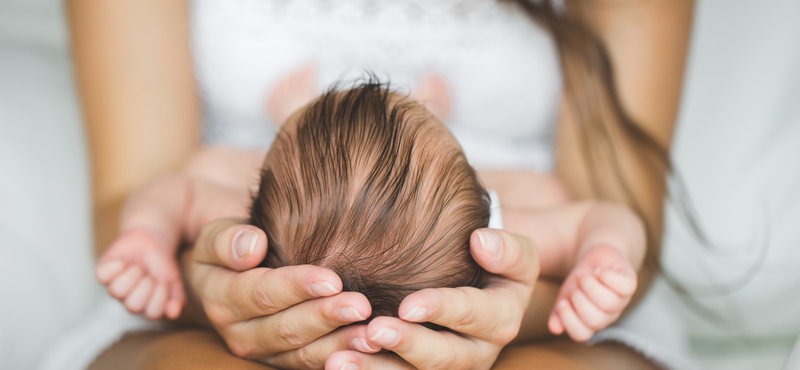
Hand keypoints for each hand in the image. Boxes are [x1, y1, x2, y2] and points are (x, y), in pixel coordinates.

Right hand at [184, 219, 379, 368]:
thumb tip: (252, 245)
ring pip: (303, 352)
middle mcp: (240, 333)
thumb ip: (227, 240)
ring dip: (340, 344)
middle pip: (287, 328)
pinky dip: (342, 356)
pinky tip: (369, 347)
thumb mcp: (216, 236)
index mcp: (222, 299)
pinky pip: (312, 363)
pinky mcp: (283, 361)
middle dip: (326, 317)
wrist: (229, 273)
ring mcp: (263, 351)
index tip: (332, 280)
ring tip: (372, 334)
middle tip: (362, 306)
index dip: (297, 287)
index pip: (263, 293)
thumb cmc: (231, 247)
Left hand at [324, 229, 539, 369]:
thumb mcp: (514, 255)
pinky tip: (336, 364)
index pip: (473, 315)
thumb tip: (480, 241)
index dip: (441, 310)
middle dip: (407, 346)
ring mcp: (451, 369)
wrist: (487, 290)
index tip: (407, 305)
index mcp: (501, 320)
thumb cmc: (494, 265)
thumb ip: (506, 249)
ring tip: (340, 360)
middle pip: (445, 358)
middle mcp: (477, 352)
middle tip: (372, 331)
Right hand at [548, 244, 637, 341]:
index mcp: (590, 322)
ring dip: (591, 286)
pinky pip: (625, 286)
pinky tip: (599, 270)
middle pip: (596, 320)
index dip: (570, 320)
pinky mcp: (629, 284)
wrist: (595, 258)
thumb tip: (554, 328)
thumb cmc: (580, 281)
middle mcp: (607, 315)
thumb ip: (558, 312)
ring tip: (584, 274)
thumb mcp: (565, 295)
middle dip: (580, 301)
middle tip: (575, 286)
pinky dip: (608, 277)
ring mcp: (620, 301)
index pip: (581, 334)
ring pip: (610, 303)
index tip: (562, 303)